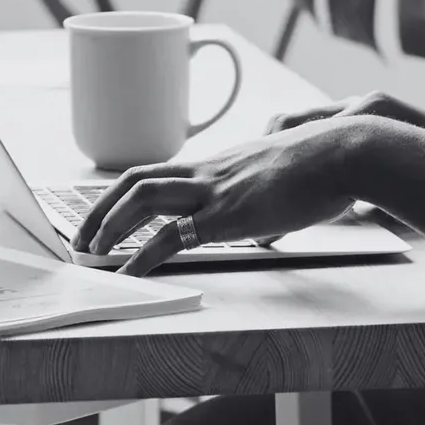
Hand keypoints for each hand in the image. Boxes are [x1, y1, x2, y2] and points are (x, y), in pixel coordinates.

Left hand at [75, 117, 365, 271]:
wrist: (343, 152)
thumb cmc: (323, 168)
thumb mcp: (281, 185)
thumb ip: (264, 203)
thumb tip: (267, 225)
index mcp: (217, 166)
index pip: (157, 174)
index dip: (126, 194)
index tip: (106, 215)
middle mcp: (207, 172)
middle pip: (136, 179)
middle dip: (101, 208)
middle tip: (81, 237)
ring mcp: (215, 190)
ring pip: (143, 197)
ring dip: (110, 224)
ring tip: (91, 252)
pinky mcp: (228, 214)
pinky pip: (174, 234)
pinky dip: (143, 255)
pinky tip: (129, 273)